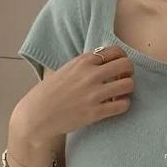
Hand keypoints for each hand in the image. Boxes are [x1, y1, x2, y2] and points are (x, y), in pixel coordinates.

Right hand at [14, 46, 133, 144]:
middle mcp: (90, 74)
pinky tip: (116, 105)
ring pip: (128, 85)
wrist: (37, 115)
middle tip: (123, 80)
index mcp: (83, 61)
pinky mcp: (96, 112)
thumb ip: (86, 64)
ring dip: (128, 90)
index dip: (122, 59)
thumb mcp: (66, 70)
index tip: (119, 67)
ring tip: (119, 94)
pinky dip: (124, 104)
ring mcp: (94, 94)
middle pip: (126, 65)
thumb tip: (106, 60)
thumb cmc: (50, 93)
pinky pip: (123, 105)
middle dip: (129, 72)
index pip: (116, 51)